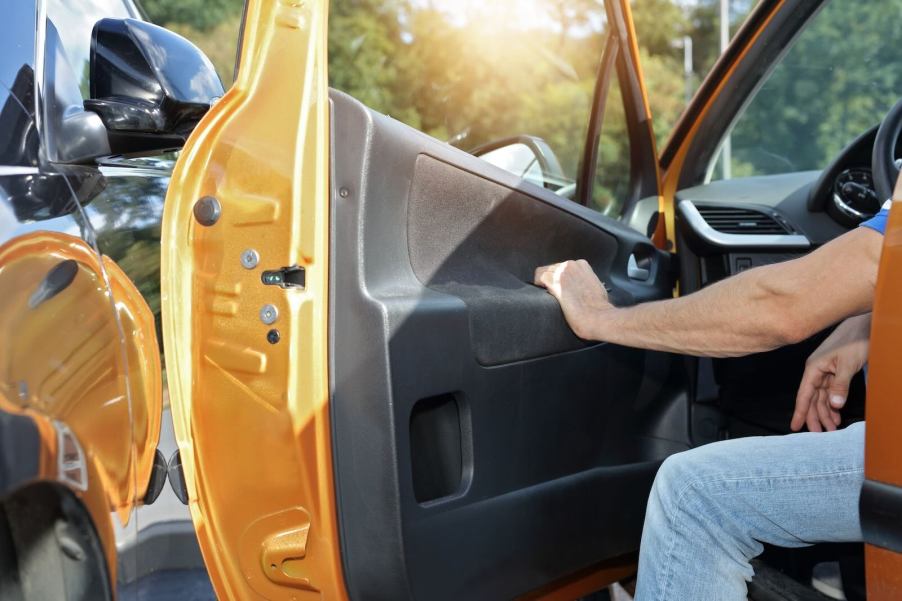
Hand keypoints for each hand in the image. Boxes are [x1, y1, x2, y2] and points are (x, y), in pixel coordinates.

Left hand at [534, 260, 612, 339]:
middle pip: (552, 268)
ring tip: (550, 296)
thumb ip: (584, 280)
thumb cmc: (598, 307)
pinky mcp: (554, 281)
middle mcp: (571, 265)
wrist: (597, 316)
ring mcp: (562, 272)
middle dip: (552, 280)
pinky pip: (539, 277)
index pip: (563, 266)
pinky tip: (544, 294)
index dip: (560, 278)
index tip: (561, 288)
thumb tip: (578, 285)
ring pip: (544, 272)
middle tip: (555, 294)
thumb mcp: (595, 286)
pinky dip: (538, 285)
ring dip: (545, 284)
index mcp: (581, 265)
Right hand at [791, 313, 870, 431]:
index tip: (795, 426)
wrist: (864, 326)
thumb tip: (834, 404)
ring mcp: (825, 373)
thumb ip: (840, 385)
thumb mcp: (847, 364)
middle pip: (812, 399)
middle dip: (815, 417)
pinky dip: (833, 405)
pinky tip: (836, 415)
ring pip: (822, 398)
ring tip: (831, 429)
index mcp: (813, 369)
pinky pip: (830, 393)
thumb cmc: (853, 340)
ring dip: (826, 413)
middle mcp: (816, 372)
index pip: (804, 395)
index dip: (799, 412)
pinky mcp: (834, 373)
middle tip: (819, 435)